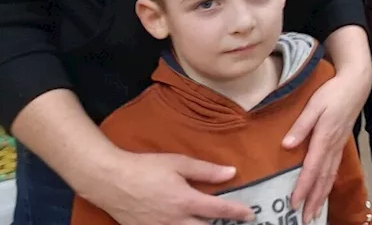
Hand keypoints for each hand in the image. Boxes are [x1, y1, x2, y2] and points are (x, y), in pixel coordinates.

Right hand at [89, 151, 253, 224]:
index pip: (218, 210)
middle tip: (233, 222)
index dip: (237, 213)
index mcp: (185, 201)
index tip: (250, 215)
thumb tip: (232, 172)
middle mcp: (175, 220)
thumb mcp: (178, 163)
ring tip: (211, 223)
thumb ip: (206, 170)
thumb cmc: (145, 168)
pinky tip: (187, 224)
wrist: (110, 180)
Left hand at [284, 68, 371, 221]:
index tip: (294, 203)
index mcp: (324, 138)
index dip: (303, 187)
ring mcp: (339, 146)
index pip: (312, 168)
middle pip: (323, 178)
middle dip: (314, 200)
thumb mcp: (314, 105)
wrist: (356, 84)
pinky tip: (324, 190)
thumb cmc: (333, 92)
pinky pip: (334, 169)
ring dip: (322, 195)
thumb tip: (287, 145)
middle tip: (306, 218)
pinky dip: (328, 183)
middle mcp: (333, 146)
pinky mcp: (341, 143)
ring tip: (315, 211)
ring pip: (330, 176)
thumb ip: (301, 125)